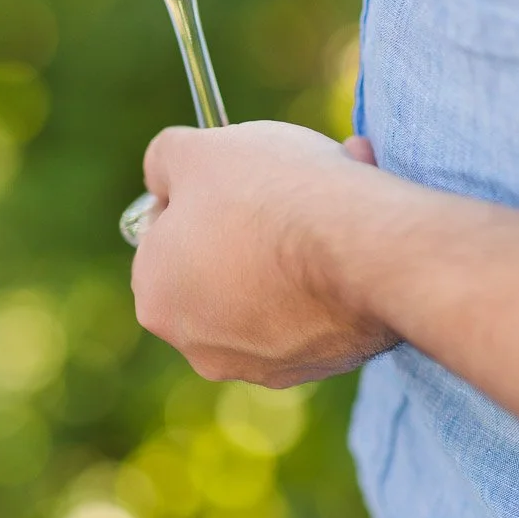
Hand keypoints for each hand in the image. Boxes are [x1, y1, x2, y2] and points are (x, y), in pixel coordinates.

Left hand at [130, 121, 394, 386]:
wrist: (362, 249)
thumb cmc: (271, 194)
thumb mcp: (198, 151)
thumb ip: (165, 159)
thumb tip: (163, 174)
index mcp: (155, 295)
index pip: (163, 234)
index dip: (199, 193)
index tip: (235, 173)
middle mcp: (198, 344)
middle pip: (219, 262)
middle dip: (250, 220)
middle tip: (288, 177)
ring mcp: (262, 362)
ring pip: (271, 285)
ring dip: (295, 242)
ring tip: (334, 195)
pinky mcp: (319, 367)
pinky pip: (317, 308)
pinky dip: (330, 272)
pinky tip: (355, 234)